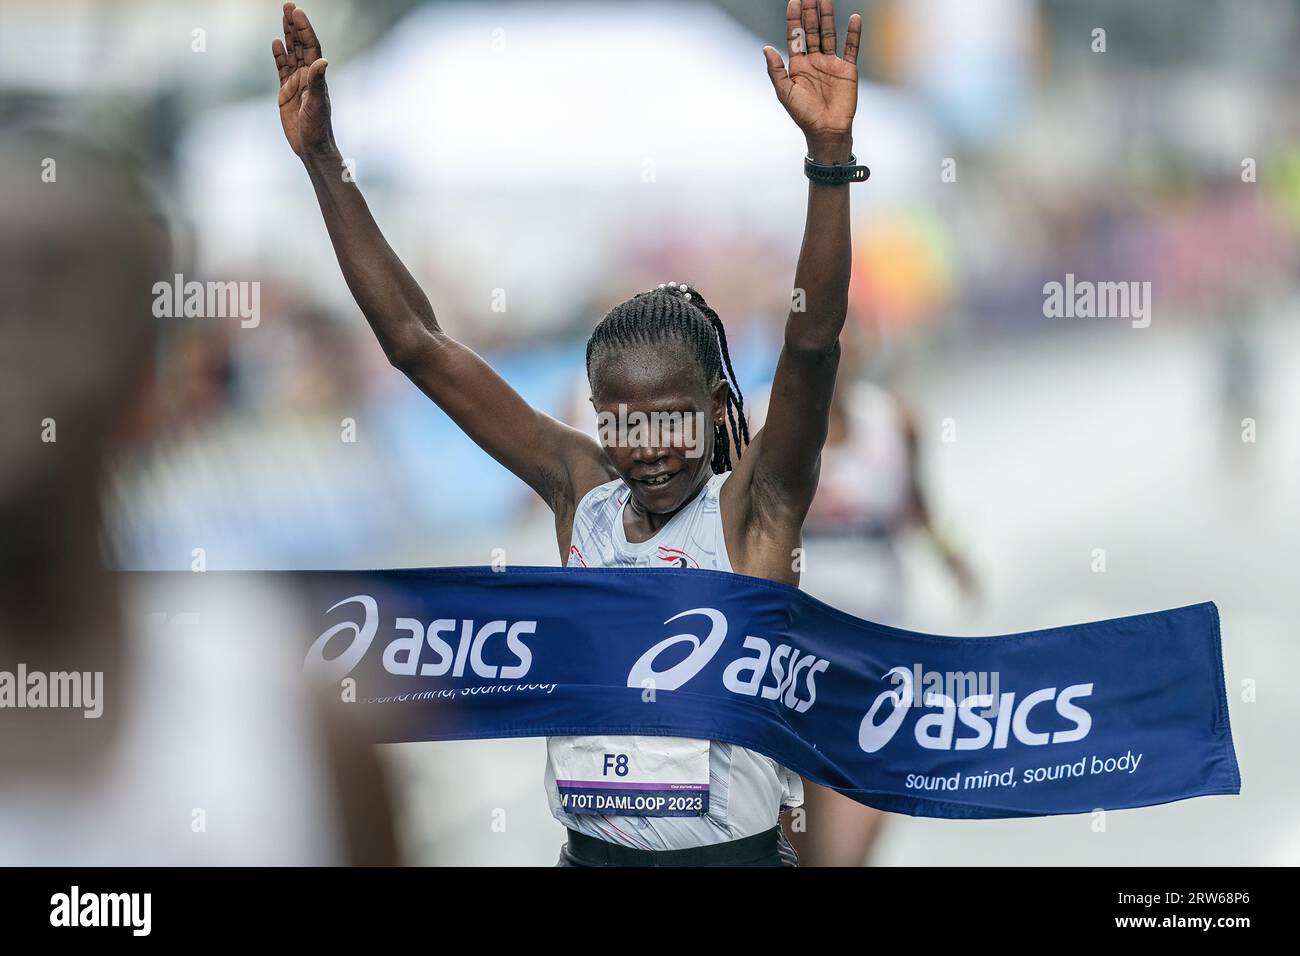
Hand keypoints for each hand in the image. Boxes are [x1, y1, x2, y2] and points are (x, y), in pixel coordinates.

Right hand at [272, 2, 332, 157]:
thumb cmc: (317, 128)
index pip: (310, 47)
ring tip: (284, 16)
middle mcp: (307, 76)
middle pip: (300, 45)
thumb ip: (317, 83)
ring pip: (291, 54)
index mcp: (316, 77)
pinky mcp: (286, 92)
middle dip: (295, 25)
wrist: (311, 147)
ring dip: (288, 35)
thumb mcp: (316, 105)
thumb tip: (322, 60)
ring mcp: (296, 83)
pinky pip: (282, 69)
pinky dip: (279, 56)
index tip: (297, 12)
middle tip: (288, 5)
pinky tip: (276, 42)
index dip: (304, 29)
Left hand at [763, 0, 860, 162]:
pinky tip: (853, 18)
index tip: (794, 1)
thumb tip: (766, 48)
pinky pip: (851, 48)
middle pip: (812, 31)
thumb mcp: (785, 92)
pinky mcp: (847, 70)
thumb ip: (776, 70)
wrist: (826, 130)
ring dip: (827, 17)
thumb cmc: (803, 115)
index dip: (794, 18)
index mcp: (798, 65)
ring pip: (829, 34)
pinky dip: (853, 33)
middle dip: (810, 13)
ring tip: (825, 0)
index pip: (795, 36)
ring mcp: (831, 64)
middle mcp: (814, 61)